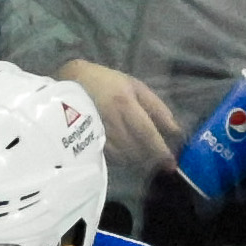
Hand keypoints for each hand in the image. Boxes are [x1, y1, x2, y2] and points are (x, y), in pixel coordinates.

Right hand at [56, 59, 180, 177]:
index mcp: (125, 104)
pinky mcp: (89, 143)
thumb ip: (156, 107)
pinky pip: (113, 157)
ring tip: (147, 159)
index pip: (147, 133)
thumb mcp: (135, 87)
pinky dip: (125, 159)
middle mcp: (112, 122)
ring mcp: (98, 134)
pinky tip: (129, 155)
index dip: (160, 150)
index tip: (171, 163)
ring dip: (139, 160)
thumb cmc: (107, 82)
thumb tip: (175, 129)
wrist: (70, 84)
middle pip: (136, 149)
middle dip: (151, 159)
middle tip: (162, 164)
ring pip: (125, 157)